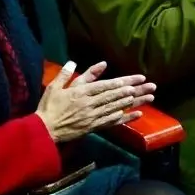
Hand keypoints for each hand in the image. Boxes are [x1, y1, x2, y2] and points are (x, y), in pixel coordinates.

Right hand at [35, 62, 154, 142]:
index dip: (124, 81)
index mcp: (82, 92)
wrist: (43, 130)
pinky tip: (138, 115)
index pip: (108, 85)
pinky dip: (126, 118)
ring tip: (149, 97)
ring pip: (117, 107)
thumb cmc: (49, 106)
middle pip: (116, 95)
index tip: (139, 78)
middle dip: (136, 90)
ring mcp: (93, 116)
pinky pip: (112, 122)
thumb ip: (69, 73)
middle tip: (151, 86)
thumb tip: (86, 64)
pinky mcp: (93, 127)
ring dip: (134, 103)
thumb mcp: (56, 86)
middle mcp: (90, 104)